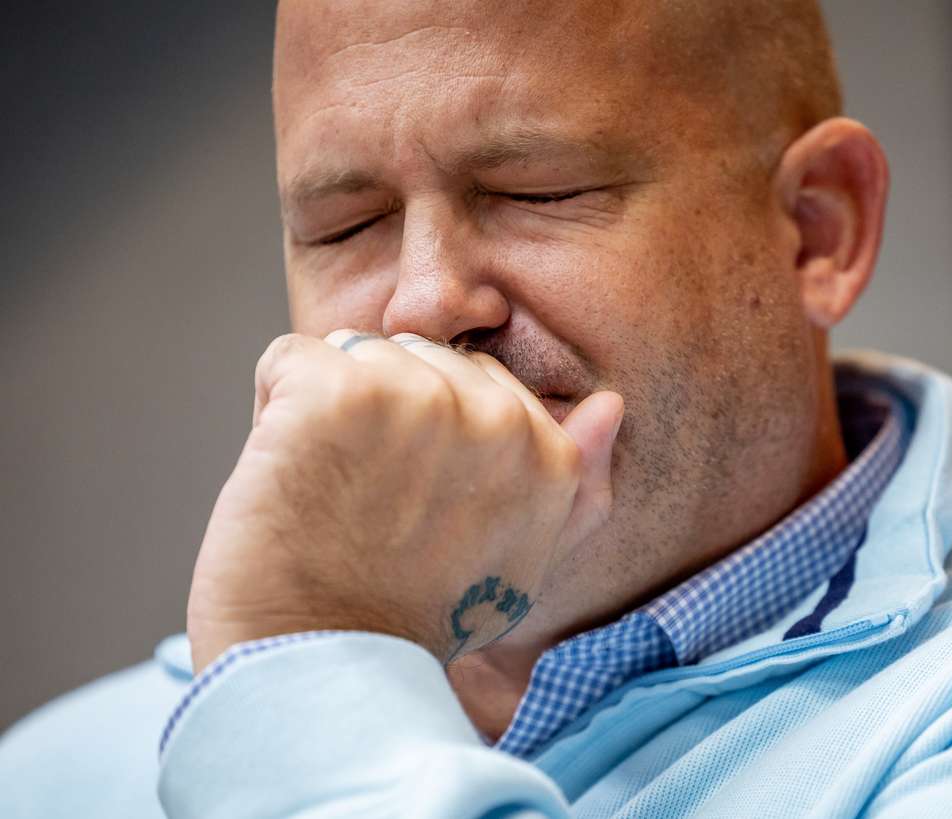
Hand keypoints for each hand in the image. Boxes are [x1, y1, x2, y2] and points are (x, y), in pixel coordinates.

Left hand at [186, 330, 623, 671]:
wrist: (323, 666)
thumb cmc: (414, 618)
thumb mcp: (523, 559)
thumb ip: (576, 485)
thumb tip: (611, 405)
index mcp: (545, 451)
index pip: (474, 378)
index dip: (427, 434)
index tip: (412, 500)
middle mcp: (493, 416)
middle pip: (415, 357)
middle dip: (380, 411)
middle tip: (369, 499)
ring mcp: (416, 398)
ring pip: (354, 353)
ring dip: (325, 410)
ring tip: (329, 489)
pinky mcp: (336, 392)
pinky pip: (289, 358)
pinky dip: (271, 408)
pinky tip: (287, 473)